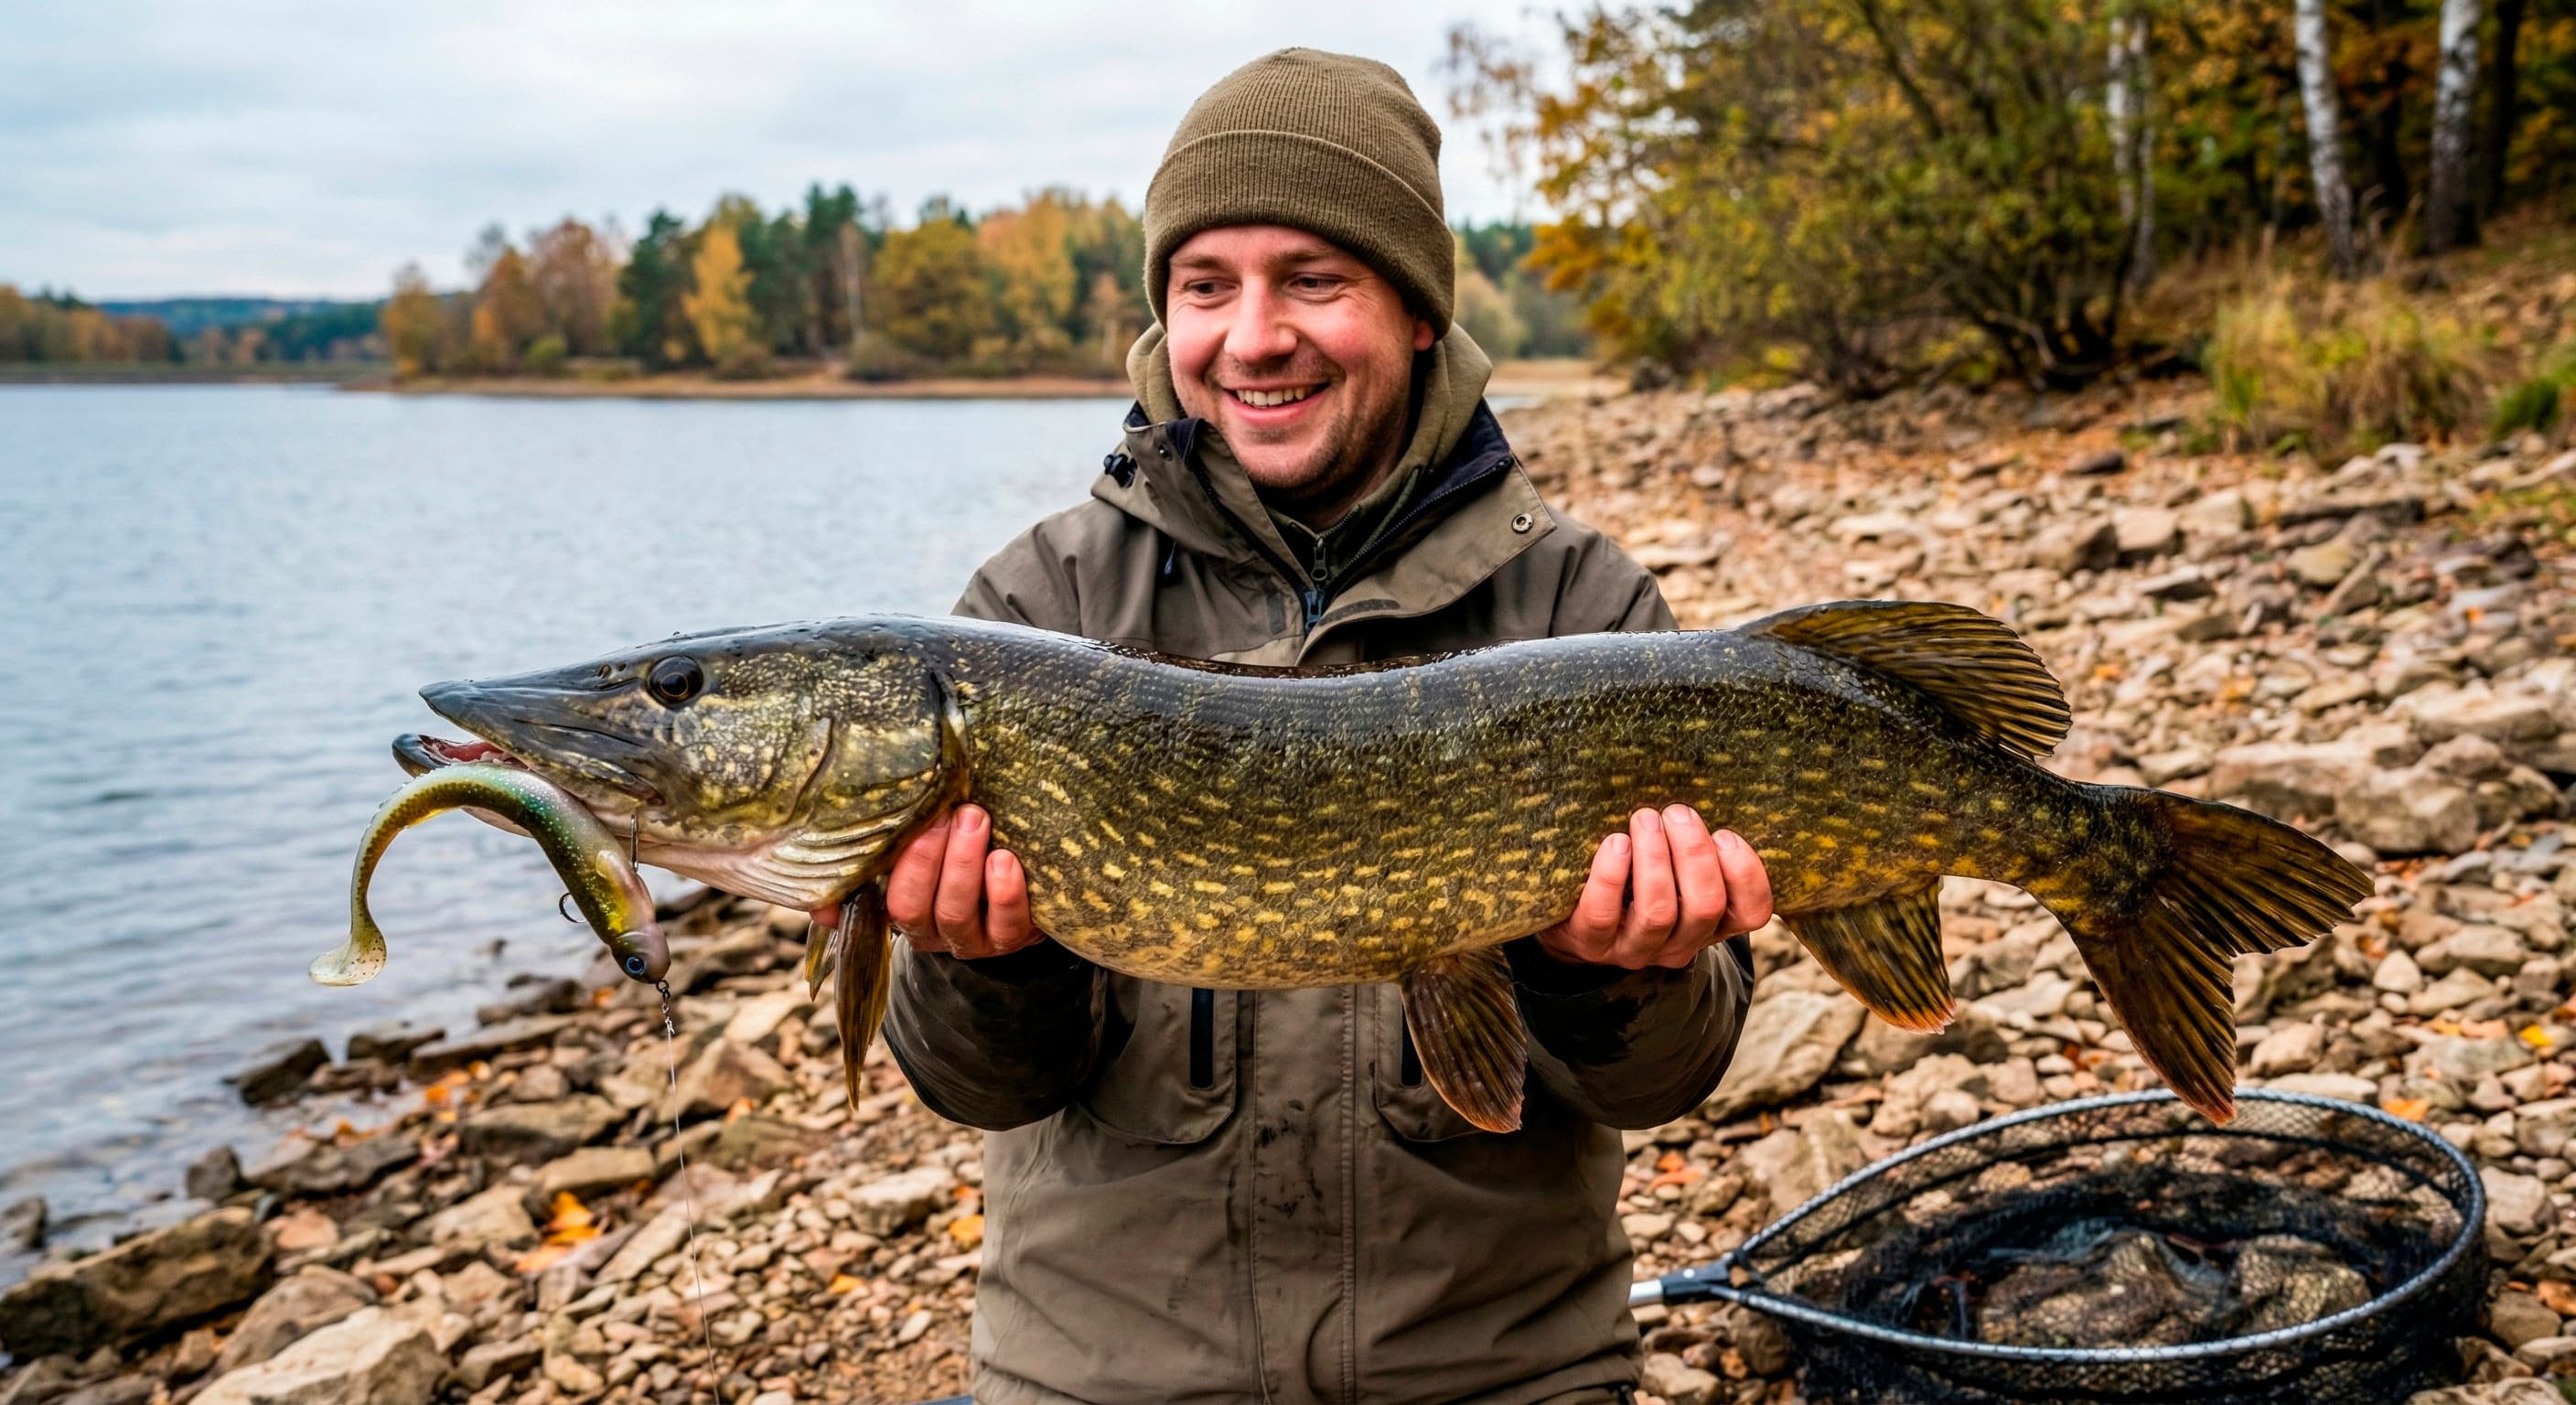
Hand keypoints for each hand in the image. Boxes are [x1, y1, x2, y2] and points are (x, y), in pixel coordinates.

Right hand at [810, 804, 1042, 958]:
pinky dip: (1004, 891)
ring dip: (962, 863)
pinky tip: (1005, 858)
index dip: (858, 885)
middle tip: (942, 814)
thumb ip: (883, 859)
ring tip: (975, 819)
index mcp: (899, 911)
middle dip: (923, 859)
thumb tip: (819, 899)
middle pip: (910, 908)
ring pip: (954, 914)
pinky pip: (1005, 923)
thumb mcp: (924, 854)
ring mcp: (969, 940)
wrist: (1025, 889)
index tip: (868, 843)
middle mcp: (929, 932)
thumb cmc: (962, 858)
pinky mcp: (1010, 937)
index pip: (869, 903)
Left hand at [1537, 806, 1772, 969]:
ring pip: (1658, 912)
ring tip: (1645, 818)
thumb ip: (1693, 843)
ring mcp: (1636, 949)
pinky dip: (1610, 876)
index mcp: (1712, 923)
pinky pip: (1602, 915)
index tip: (1725, 832)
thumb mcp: (1674, 864)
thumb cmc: (1635, 874)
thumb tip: (1702, 786)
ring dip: (1654, 858)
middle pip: (1705, 906)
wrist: (1574, 918)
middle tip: (1677, 813)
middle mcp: (1681, 944)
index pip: (1752, 912)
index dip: (1746, 873)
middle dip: (1694, 853)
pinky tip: (1615, 843)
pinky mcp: (1591, 944)